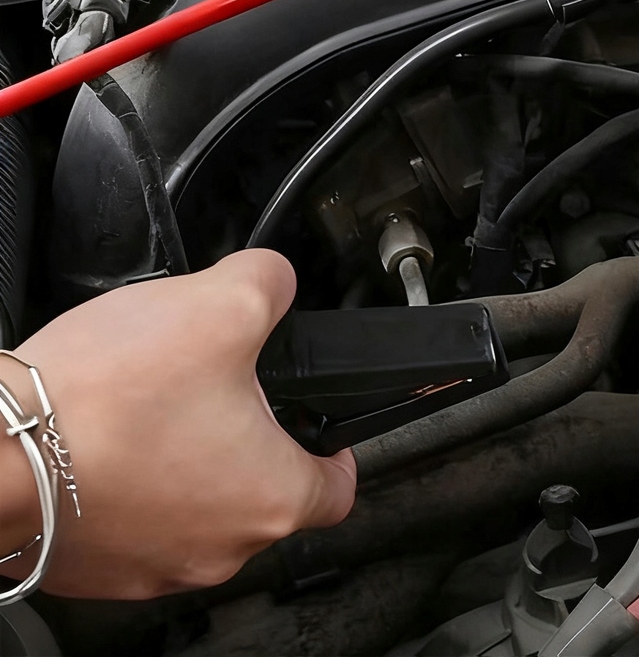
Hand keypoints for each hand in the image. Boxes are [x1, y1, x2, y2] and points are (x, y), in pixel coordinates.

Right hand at [0, 251, 353, 597]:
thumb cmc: (103, 400)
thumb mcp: (223, 303)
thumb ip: (272, 284)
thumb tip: (276, 280)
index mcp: (269, 499)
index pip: (336, 489)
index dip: (336, 449)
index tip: (323, 427)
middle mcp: (216, 550)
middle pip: (261, 493)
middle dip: (248, 436)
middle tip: (223, 389)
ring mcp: (150, 567)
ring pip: (195, 505)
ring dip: (186, 457)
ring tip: (157, 404)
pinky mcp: (93, 566)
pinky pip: (135, 519)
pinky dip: (132, 480)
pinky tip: (111, 433)